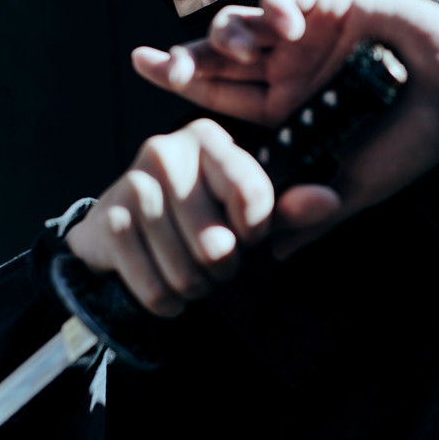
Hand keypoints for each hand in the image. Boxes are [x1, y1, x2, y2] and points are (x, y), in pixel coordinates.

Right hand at [64, 118, 273, 316]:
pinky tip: (167, 287)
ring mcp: (132, 185)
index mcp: (208, 137)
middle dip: (223, 266)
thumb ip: (291, 207)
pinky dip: (167, 301)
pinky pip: (154, 288)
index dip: (255, 230)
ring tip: (191, 271)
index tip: (247, 233)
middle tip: (216, 259)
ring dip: (195, 287)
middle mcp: (166, 152)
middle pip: (217, 243)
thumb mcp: (248, 208)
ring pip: (185, 271)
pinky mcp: (108, 223)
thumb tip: (330, 202)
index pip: (252, 196)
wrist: (119, 227)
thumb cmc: (198, 213)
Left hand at [131, 0, 438, 255]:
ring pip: (241, 22)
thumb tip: (273, 258)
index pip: (222, 95)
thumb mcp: (356, 185)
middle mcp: (290, 67)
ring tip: (236, 50)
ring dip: (227, 33)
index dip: (182, 81)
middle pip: (219, 57)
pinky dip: (275, 6)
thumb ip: (312, 214)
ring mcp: (308, 33)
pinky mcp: (331, 2)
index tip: (144, 70)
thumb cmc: (414, 139)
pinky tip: (287, 26)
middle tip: (162, 65)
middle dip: (186, 56)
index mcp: (288, 107)